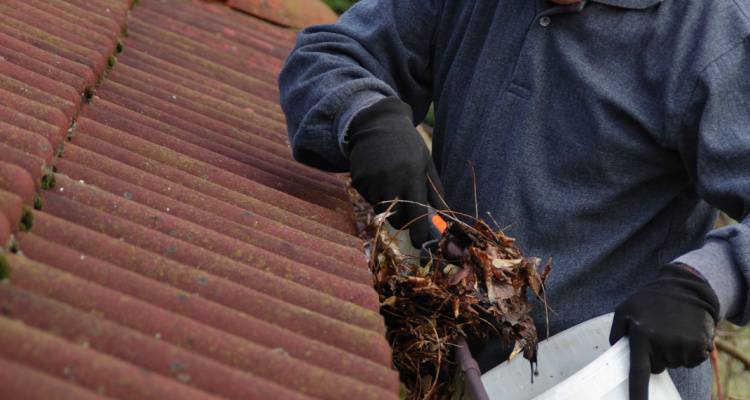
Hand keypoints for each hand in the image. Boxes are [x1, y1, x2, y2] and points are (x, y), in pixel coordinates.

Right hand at [347, 97, 444, 246]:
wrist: (378, 124)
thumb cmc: (408, 146)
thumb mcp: (426, 164)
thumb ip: (435, 192)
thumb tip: (445, 218)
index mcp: (412, 175)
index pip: (417, 212)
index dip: (420, 232)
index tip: (421, 245)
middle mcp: (391, 180)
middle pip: (396, 218)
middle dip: (402, 221)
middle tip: (406, 211)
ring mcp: (372, 181)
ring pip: (381, 209)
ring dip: (388, 203)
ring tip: (391, 181)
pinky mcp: (358, 180)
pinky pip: (368, 198)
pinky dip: (374, 194)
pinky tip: (378, 175)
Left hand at [609, 264, 718, 399]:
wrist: (686, 288)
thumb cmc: (650, 300)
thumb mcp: (625, 309)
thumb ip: (616, 332)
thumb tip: (615, 352)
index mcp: (642, 335)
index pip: (638, 372)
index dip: (637, 393)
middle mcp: (664, 343)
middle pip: (656, 368)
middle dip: (655, 355)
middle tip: (658, 332)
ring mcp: (684, 345)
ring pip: (674, 364)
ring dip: (672, 351)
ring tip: (672, 328)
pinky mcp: (700, 346)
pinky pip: (691, 361)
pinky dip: (688, 351)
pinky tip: (685, 332)